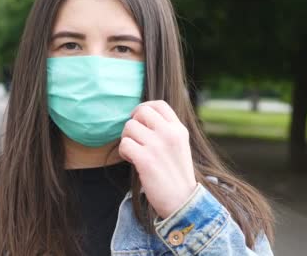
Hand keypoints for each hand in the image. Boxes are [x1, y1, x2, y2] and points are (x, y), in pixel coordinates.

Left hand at [119, 100, 197, 218]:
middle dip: (133, 124)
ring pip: (129, 127)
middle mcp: (169, 134)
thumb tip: (141, 117)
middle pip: (141, 112)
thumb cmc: (176, 175)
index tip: (139, 119)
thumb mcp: (179, 146)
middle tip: (135, 139)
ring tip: (136, 153)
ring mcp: (157, 145)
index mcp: (179, 129)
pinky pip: (124, 144)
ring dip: (128, 140)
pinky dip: (124, 153)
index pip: (159, 104)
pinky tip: (133, 161)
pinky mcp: (145, 159)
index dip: (144, 108)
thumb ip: (165, 130)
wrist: (182, 201)